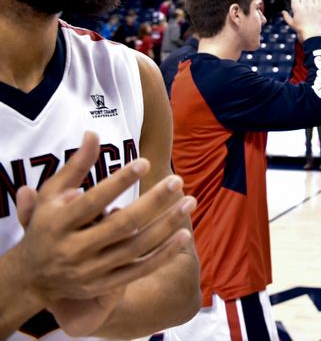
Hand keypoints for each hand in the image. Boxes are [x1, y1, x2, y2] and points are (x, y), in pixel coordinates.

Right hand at [14, 132, 194, 336]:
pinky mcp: (104, 285)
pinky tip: (184, 234)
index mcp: (59, 223)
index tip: (145, 163)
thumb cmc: (46, 226)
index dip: (120, 182)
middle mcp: (74, 249)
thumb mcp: (52, 195)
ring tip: (189, 202)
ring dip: (166, 225)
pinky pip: (139, 270)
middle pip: (121, 225)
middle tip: (177, 180)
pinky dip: (164, 254)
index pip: (93, 201)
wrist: (32, 278)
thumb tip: (93, 134)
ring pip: (135, 247)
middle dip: (153, 202)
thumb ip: (75, 167)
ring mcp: (91, 270)